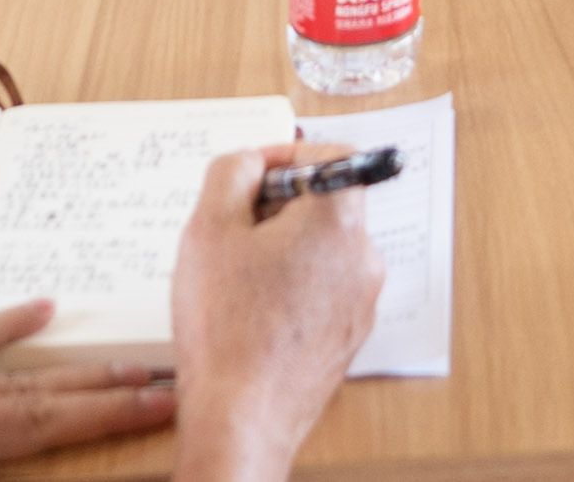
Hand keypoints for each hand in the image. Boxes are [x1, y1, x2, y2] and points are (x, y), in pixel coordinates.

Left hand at [0, 299, 184, 467]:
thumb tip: (41, 481)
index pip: (62, 421)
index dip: (115, 414)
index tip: (162, 405)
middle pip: (54, 395)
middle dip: (107, 390)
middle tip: (155, 381)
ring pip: (27, 371)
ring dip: (76, 372)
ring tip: (121, 366)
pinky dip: (9, 324)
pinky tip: (44, 309)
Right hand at [167, 149, 383, 481]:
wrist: (241, 417)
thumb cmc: (227, 329)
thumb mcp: (209, 227)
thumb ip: (232, 172)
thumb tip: (250, 162)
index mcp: (339, 221)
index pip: (333, 156)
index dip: (287, 156)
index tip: (253, 173)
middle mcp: (364, 258)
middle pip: (326, 206)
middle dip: (279, 207)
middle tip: (232, 229)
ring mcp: (361, 302)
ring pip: (323, 252)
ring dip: (284, 251)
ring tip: (237, 280)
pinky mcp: (349, 337)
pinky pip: (323, 292)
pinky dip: (293, 289)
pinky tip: (253, 313)